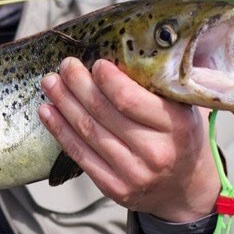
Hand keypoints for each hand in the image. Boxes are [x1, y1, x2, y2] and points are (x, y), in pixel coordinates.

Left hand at [37, 58, 219, 221]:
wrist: (186, 188)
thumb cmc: (181, 138)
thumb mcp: (186, 108)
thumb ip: (164, 83)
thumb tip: (136, 46)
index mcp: (176, 127)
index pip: (130, 99)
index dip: (106, 79)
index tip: (95, 63)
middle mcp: (155, 152)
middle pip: (102, 112)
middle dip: (77, 84)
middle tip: (65, 66)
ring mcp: (134, 174)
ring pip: (87, 131)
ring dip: (63, 103)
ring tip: (51, 83)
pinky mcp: (114, 187)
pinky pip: (80, 155)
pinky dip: (60, 130)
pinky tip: (48, 112)